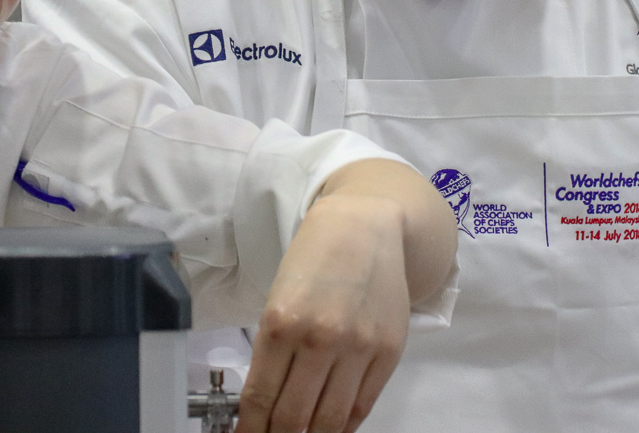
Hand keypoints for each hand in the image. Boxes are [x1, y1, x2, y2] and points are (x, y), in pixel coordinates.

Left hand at [236, 160, 455, 432]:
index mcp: (280, 322)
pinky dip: (343, 425)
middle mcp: (319, 338)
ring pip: (329, 420)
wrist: (366, 225)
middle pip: (293, 417)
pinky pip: (362, 405)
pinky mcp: (389, 351)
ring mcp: (358, 347)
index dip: (249, 429)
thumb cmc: (315, 257)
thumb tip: (265, 404)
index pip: (260, 397)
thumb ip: (275, 350)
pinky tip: (331, 427)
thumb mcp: (280, 297)